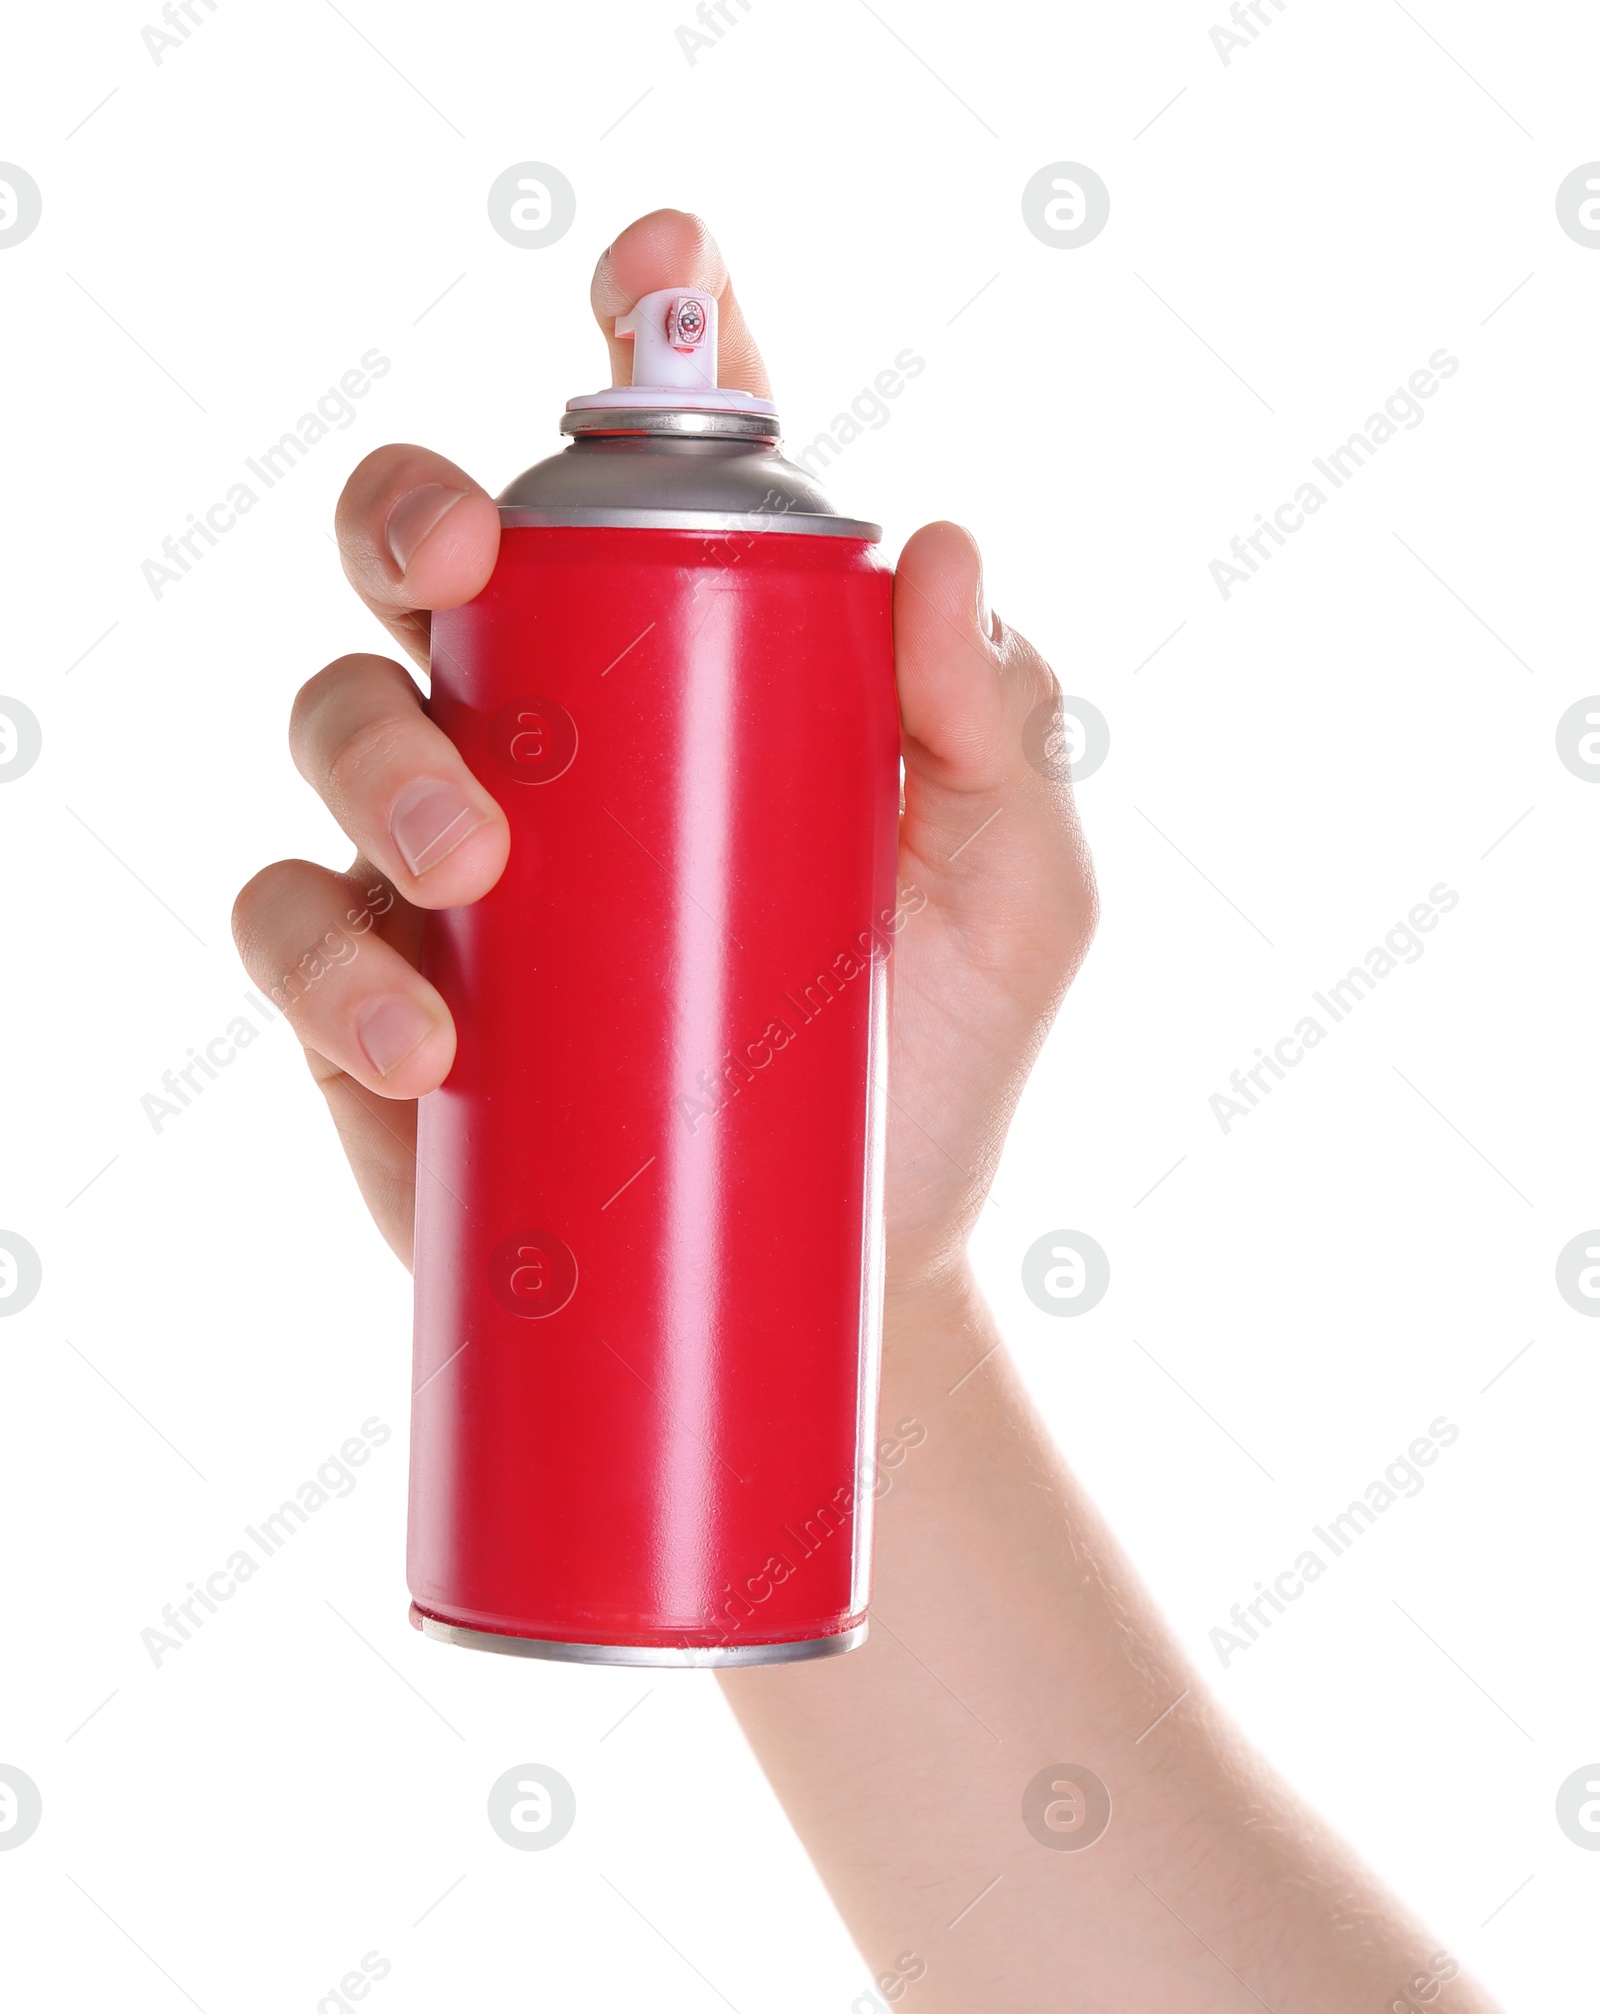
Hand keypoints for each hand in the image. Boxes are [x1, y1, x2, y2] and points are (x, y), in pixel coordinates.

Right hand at [231, 209, 1096, 1284]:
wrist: (844, 1265)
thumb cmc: (935, 1057)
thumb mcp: (1013, 894)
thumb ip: (1005, 733)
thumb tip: (942, 548)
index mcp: (704, 666)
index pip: (649, 473)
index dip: (643, 345)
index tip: (657, 273)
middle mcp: (560, 723)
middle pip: (425, 550)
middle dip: (414, 507)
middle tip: (464, 554)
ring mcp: (454, 854)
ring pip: (334, 718)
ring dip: (379, 757)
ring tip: (477, 866)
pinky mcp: (381, 989)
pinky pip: (289, 923)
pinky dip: (329, 961)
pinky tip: (422, 1038)